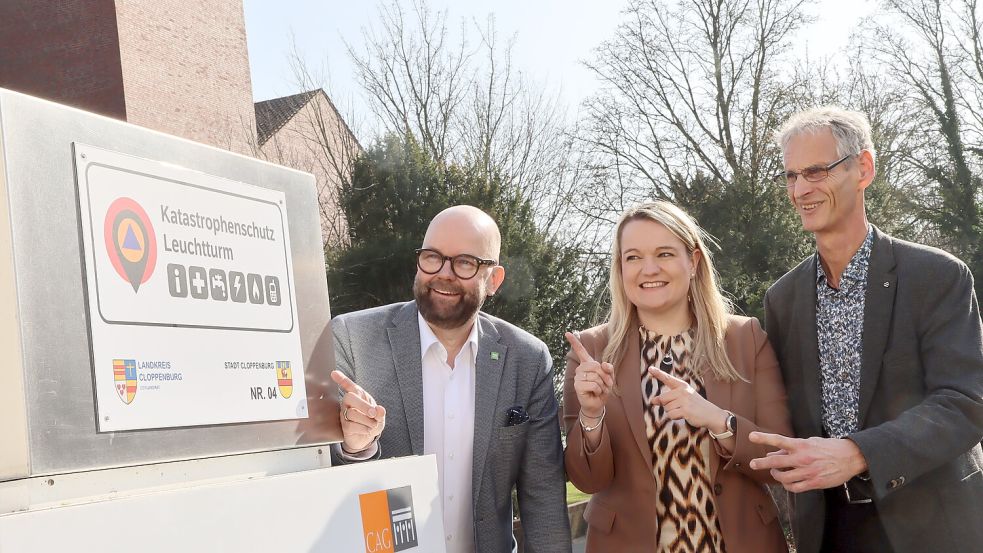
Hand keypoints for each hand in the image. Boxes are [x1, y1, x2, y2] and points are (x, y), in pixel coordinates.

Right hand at [331, 370, 386, 453]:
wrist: (368, 438)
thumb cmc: (372, 422)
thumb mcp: (379, 417)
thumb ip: (380, 412)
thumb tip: (379, 410)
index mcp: (359, 396)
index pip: (349, 386)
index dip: (342, 379)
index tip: (334, 373)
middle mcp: (349, 404)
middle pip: (350, 397)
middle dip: (363, 405)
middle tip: (373, 413)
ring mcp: (345, 414)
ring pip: (352, 413)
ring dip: (366, 420)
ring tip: (372, 424)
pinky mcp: (344, 426)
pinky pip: (351, 426)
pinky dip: (363, 429)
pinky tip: (366, 430)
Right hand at [565, 332, 614, 417]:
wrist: (598, 403)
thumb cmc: (602, 389)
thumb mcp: (609, 377)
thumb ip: (608, 368)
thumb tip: (604, 363)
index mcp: (587, 364)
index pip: (580, 350)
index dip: (574, 341)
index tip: (567, 333)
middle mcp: (581, 369)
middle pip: (596, 366)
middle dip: (605, 377)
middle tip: (605, 384)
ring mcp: (578, 377)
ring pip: (595, 376)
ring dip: (602, 385)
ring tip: (599, 390)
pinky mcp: (577, 386)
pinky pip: (593, 384)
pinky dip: (599, 390)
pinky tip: (595, 393)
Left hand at [649, 367, 727, 429]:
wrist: (711, 414)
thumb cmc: (695, 405)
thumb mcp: (682, 398)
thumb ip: (668, 398)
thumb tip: (652, 401)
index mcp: (682, 386)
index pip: (668, 378)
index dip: (658, 373)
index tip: (650, 368)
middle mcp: (682, 391)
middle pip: (662, 398)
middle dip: (666, 405)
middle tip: (678, 407)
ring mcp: (684, 400)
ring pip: (666, 408)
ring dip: (672, 412)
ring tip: (683, 410)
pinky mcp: (685, 410)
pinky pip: (671, 415)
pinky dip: (675, 418)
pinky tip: (683, 415)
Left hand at [748, 432, 868, 491]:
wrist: (850, 457)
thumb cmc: (829, 447)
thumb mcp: (810, 442)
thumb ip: (793, 447)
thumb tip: (775, 451)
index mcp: (801, 445)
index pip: (779, 440)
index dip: (764, 438)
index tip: (751, 436)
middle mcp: (802, 458)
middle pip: (777, 461)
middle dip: (762, 463)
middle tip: (753, 464)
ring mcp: (808, 472)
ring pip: (784, 477)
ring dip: (776, 475)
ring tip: (775, 473)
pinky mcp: (814, 483)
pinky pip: (794, 488)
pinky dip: (787, 486)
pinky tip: (786, 482)